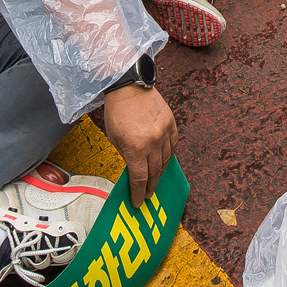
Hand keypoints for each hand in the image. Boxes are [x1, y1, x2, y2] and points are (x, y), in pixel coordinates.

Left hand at [100, 80, 176, 204]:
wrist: (129, 86)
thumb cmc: (117, 110)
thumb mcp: (114, 137)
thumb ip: (125, 154)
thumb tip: (133, 168)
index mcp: (135, 148)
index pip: (140, 178)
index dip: (139, 192)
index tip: (138, 201)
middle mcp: (152, 143)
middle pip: (154, 172)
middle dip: (150, 186)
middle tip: (147, 195)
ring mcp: (164, 133)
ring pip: (166, 161)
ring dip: (160, 174)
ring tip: (155, 181)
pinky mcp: (171, 124)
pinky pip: (173, 146)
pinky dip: (169, 156)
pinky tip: (164, 161)